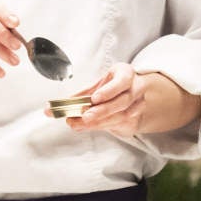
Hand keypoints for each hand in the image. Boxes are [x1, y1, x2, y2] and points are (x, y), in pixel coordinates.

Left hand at [50, 65, 200, 135]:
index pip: (122, 81)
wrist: (133, 91)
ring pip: (121, 116)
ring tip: (80, 124)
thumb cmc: (114, 84)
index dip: (109, 91)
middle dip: (102, 111)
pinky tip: (88, 126)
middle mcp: (137, 89)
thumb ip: (83, 92)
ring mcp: (139, 105)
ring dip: (99, 122)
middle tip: (84, 116)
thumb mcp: (100, 82)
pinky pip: (119, 125)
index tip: (94, 98)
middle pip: (122, 102)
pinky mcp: (136, 119)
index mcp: (127, 73)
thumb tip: (61, 103)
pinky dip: (102, 126)